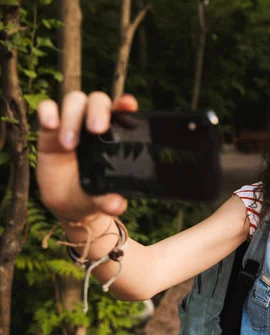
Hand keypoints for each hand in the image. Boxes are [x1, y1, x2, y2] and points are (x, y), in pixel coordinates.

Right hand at [36, 92, 137, 222]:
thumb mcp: (101, 200)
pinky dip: (48, 111)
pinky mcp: (49, 129)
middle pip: (98, 100)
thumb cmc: (93, 194)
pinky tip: (50, 125)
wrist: (68, 204)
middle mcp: (95, 124)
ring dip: (72, 118)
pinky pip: (47, 108)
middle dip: (98, 110)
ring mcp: (72, 124)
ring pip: (74, 101)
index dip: (125, 104)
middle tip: (97, 129)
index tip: (129, 104)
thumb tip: (116, 205)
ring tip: (69, 145)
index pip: (123, 112)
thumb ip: (109, 201)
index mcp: (116, 136)